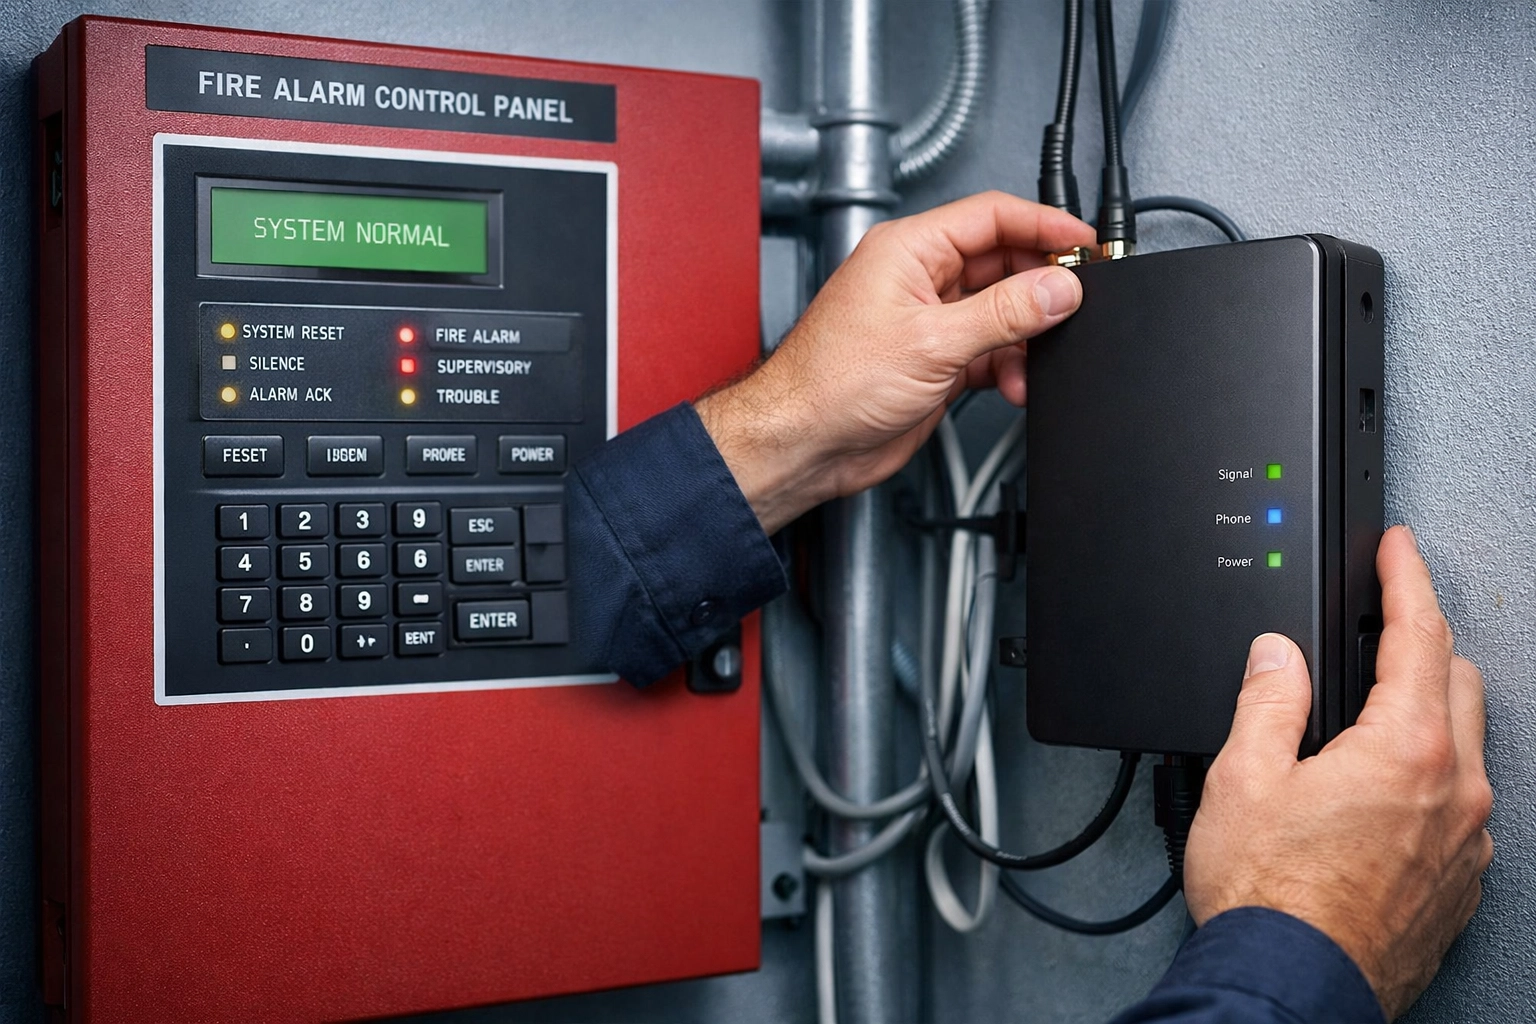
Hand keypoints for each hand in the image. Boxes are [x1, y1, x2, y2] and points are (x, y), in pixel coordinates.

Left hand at [694, 191, 1094, 533]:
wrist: (804, 444)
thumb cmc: (830, 383)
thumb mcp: (933, 342)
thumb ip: (1004, 313)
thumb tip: (1058, 288)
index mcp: (908, 250)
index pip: (991, 216)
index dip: (1043, 225)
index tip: (1084, 244)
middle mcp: (918, 279)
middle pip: (1002, 263)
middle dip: (1041, 286)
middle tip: (1075, 303)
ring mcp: (928, 321)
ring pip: (1001, 312)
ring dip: (1026, 336)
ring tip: (1037, 357)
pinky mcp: (935, 362)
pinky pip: (990, 351)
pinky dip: (1010, 367)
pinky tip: (1015, 384)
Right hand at [1185, 525, 1493, 1019]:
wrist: (1290, 986)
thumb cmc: (1268, 896)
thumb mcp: (1242, 777)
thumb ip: (1266, 700)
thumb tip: (1276, 655)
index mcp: (1405, 749)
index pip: (1418, 636)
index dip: (1404, 580)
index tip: (1398, 549)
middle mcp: (1454, 790)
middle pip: (1461, 683)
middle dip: (1425, 645)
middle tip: (1382, 630)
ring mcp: (1466, 842)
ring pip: (1469, 746)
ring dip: (1431, 714)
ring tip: (1373, 719)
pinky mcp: (1460, 884)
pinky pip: (1462, 805)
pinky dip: (1432, 778)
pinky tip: (1383, 794)